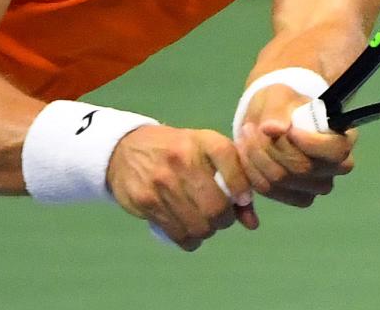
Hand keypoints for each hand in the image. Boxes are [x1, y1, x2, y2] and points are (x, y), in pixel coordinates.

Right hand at [107, 126, 253, 250]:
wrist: (127, 148)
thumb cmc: (179, 153)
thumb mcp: (207, 154)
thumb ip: (235, 183)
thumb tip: (252, 224)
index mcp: (203, 140)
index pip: (233, 164)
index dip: (243, 189)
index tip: (242, 199)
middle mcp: (182, 158)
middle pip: (216, 207)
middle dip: (224, 220)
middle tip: (220, 217)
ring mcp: (162, 180)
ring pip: (199, 225)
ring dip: (207, 231)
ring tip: (204, 223)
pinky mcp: (146, 200)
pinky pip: (178, 233)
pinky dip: (189, 240)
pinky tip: (189, 232)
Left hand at [236, 87, 356, 212]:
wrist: (270, 120)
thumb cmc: (283, 105)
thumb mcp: (280, 96)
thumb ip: (278, 109)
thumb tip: (276, 128)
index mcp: (342, 139)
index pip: (336, 151)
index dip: (311, 144)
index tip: (288, 129)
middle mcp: (336, 167)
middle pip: (303, 168)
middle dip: (272, 148)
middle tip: (252, 128)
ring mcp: (317, 186)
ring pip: (282, 180)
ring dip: (257, 158)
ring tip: (245, 136)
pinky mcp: (296, 198)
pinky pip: (269, 190)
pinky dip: (252, 171)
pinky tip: (245, 153)